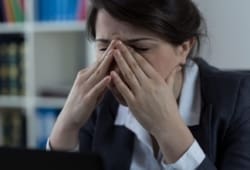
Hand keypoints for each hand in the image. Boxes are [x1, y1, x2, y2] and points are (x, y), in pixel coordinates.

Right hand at [58, 40, 115, 128]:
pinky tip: (109, 77)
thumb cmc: (82, 104)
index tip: (116, 43)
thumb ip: (100, 82)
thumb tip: (110, 74)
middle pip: (99, 64)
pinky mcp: (86, 98)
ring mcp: (85, 88)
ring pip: (97, 73)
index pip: (99, 62)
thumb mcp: (92, 90)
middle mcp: (84, 79)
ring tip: (114, 53)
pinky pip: (96, 90)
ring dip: (106, 63)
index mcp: (86, 76)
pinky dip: (102, 83)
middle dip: (108, 52)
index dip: (108, 52)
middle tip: (117, 41)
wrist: (69, 119)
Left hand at [111, 41, 193, 161]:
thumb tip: (177, 67)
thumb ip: (171, 77)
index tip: (127, 45)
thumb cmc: (169, 108)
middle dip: (125, 53)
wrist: (167, 125)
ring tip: (113, 52)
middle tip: (117, 42)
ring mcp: (141, 93)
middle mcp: (149, 84)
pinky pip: (124, 90)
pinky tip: (112, 72)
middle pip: (134, 65)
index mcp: (157, 79)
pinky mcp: (134, 103)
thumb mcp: (170, 90)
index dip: (134, 53)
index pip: (143, 63)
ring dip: (120, 62)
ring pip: (128, 74)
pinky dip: (117, 81)